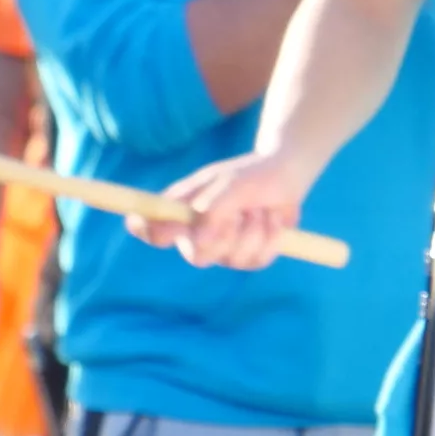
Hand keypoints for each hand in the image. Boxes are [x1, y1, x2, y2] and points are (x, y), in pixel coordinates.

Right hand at [154, 148, 323, 270]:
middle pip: (196, 256)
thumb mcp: (231, 183)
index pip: (153, 229)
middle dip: (224, 235)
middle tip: (237, 212)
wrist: (286, 177)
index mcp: (183, 212)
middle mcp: (198, 235)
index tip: (150, 225)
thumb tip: (199, 238)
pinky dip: (270, 236)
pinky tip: (272, 218)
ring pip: (232, 258)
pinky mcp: (249, 258)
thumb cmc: (251, 176)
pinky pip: (257, 259)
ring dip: (253, 228)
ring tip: (258, 207)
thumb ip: (213, 208)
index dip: (149, 231)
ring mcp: (223, 250)